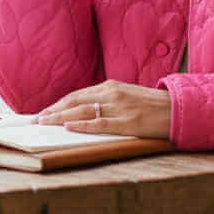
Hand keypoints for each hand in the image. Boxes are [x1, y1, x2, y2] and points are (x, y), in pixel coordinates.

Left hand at [36, 81, 170, 138]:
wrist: (178, 109)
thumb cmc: (152, 105)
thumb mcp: (127, 95)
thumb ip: (107, 100)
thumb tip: (84, 111)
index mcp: (111, 86)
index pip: (77, 95)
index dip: (58, 104)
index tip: (43, 112)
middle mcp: (112, 93)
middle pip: (75, 102)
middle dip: (53, 111)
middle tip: (35, 120)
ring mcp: (120, 108)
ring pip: (82, 112)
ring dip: (60, 118)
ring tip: (44, 124)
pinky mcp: (128, 122)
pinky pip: (100, 124)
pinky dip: (81, 125)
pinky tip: (67, 127)